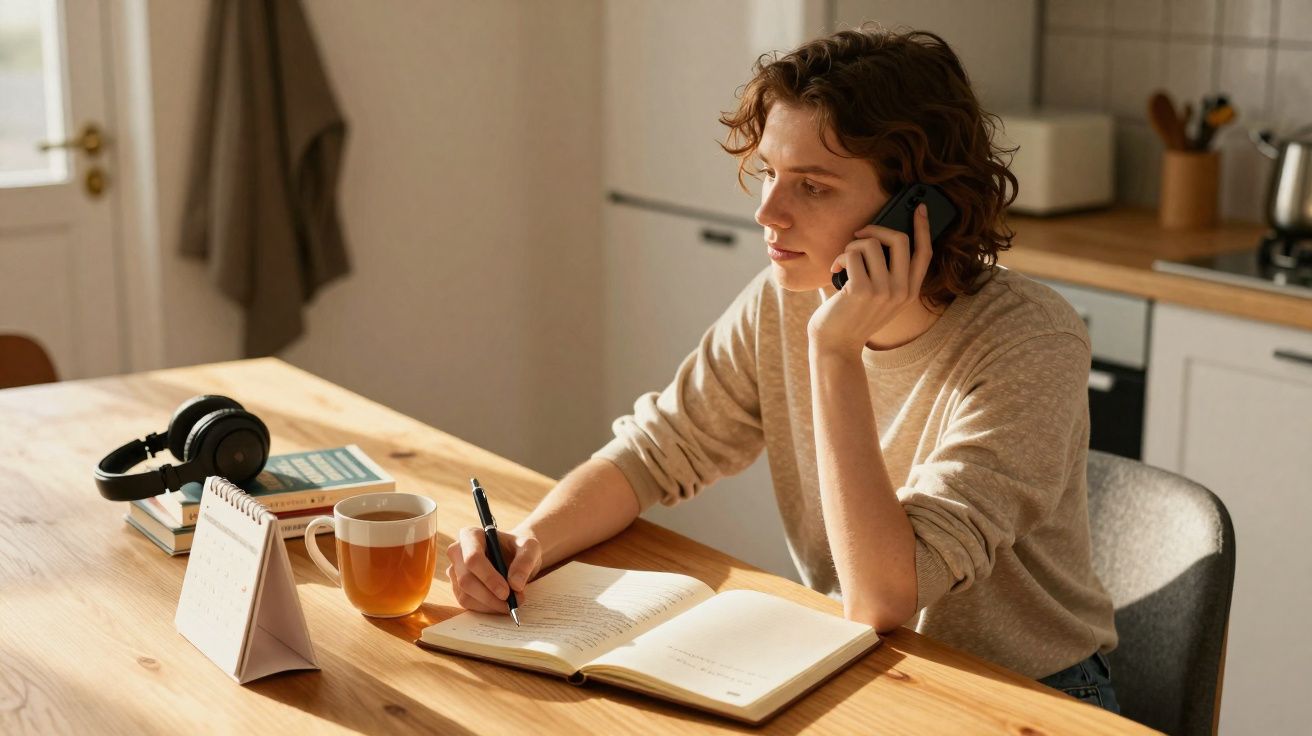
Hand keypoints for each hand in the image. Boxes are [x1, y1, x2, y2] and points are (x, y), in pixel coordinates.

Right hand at [446, 527, 541, 613]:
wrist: (515, 557)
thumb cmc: (519, 548)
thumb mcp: (530, 548)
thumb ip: (525, 562)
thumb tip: (515, 584)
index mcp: (471, 535)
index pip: (472, 558)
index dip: (488, 577)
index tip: (506, 592)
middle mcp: (457, 552)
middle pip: (466, 579)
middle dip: (490, 596)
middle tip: (513, 602)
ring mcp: (455, 571)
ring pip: (465, 595)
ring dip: (490, 604)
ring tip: (512, 602)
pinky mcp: (458, 587)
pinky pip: (467, 603)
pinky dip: (486, 607)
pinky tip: (501, 603)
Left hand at [807, 202, 933, 356]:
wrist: (836, 345)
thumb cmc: (852, 315)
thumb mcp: (879, 296)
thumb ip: (887, 272)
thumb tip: (880, 235)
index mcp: (910, 292)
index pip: (925, 253)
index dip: (924, 228)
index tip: (920, 208)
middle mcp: (901, 291)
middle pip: (900, 239)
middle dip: (876, 229)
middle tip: (860, 235)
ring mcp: (883, 291)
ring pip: (872, 244)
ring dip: (852, 247)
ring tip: (843, 262)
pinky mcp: (861, 290)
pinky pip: (852, 254)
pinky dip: (840, 257)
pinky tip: (834, 271)